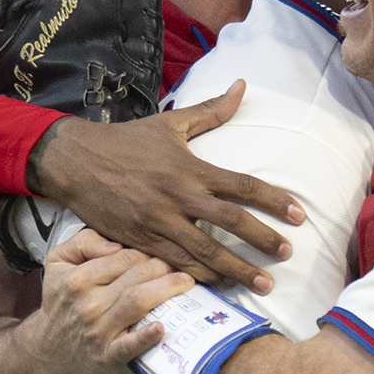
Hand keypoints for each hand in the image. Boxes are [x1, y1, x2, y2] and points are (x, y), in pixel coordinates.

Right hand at [26, 84, 302, 289]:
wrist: (75, 162)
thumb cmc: (125, 142)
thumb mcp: (169, 123)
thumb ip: (211, 111)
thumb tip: (243, 86)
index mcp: (190, 168)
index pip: (242, 186)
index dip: (273, 200)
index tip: (298, 215)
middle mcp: (178, 197)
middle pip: (230, 223)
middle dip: (262, 240)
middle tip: (287, 254)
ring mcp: (159, 222)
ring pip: (205, 252)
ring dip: (236, 270)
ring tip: (263, 283)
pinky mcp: (141, 241)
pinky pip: (175, 264)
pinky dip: (199, 277)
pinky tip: (219, 286)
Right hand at [27, 235, 190, 373]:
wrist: (50, 349)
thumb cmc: (62, 302)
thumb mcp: (57, 263)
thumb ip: (82, 243)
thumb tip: (114, 245)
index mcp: (77, 278)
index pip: (124, 257)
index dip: (149, 253)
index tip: (164, 254)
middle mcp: (87, 303)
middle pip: (136, 276)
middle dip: (165, 267)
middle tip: (183, 266)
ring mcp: (97, 331)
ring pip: (137, 302)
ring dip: (166, 290)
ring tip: (187, 283)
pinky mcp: (106, 357)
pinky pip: (128, 347)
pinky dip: (145, 338)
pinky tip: (161, 328)